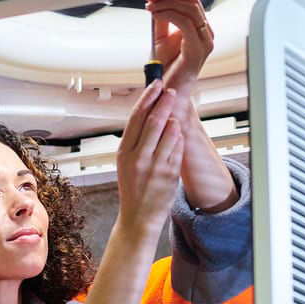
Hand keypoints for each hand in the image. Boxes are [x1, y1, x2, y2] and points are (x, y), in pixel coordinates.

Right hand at [116, 79, 184, 234]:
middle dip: (164, 102)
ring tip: (175, 113)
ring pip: (169, 132)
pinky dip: (180, 137)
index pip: (136, 118)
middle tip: (171, 91)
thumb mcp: (126, 163)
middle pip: (153, 121)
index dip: (147, 98)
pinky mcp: (169, 173)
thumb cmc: (133, 189)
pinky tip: (179, 133)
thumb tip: (149, 113)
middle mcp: (138, 157)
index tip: (156, 85)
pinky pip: (179, 147)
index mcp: (123, 153)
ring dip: (174, 118)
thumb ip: (136, 141)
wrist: (138, 217)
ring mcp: (154, 165)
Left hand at [147, 0, 214, 95]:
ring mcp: (205, 41)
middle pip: (193, 2)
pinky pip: (184, 24)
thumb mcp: (161, 38)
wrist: (168, 90)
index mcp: (201, 29)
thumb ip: (162, 19)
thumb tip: (157, 2)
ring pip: (190, 9)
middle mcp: (206, 33)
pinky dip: (168, 15)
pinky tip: (155, 15)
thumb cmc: (167, 68)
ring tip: (151, 7)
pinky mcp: (197, 49)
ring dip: (167, 4)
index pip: (192, 2)